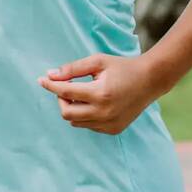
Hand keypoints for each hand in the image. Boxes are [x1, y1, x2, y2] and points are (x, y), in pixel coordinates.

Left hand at [38, 54, 162, 134]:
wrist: (150, 80)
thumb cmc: (122, 67)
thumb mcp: (98, 61)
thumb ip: (73, 68)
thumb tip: (50, 75)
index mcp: (100, 93)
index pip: (66, 93)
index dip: (51, 85)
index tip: (41, 80)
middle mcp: (104, 112)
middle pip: (66, 113)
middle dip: (60, 100)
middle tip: (65, 87)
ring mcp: (109, 124)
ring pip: (76, 122)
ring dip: (72, 108)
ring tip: (82, 93)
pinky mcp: (113, 130)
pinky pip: (88, 125)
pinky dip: (85, 115)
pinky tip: (94, 103)